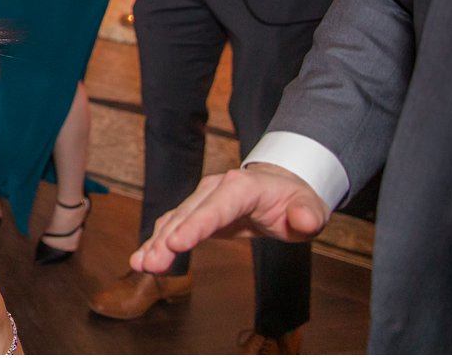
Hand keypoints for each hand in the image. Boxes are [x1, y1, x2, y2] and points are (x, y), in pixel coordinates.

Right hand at [130, 163, 329, 275]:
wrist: (280, 188)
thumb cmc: (293, 200)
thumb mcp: (310, 207)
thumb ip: (308, 214)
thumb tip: (304, 220)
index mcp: (243, 187)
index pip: (218, 206)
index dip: (196, 225)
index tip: (176, 243)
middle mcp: (216, 189)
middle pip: (188, 215)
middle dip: (167, 240)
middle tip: (150, 264)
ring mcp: (202, 199)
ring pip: (175, 220)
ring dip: (156, 243)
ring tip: (141, 264)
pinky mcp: (195, 212)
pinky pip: (172, 226)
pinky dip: (157, 242)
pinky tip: (142, 258)